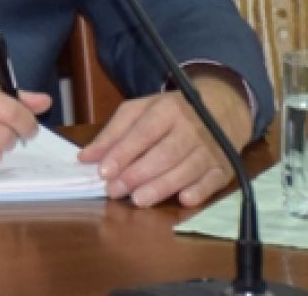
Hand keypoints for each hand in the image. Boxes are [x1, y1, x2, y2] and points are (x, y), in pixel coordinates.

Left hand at [77, 71, 250, 207]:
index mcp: (167, 110)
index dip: (123, 152)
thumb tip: (85, 157)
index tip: (104, 171)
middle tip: (114, 190)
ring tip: (138, 200)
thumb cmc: (171, 111)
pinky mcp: (223, 167)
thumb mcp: (140, 111)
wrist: (222, 108)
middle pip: (163, 154)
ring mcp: (210, 148)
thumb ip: (113, 132)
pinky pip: (212, 181)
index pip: (142, 133)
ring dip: (161, 187)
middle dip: (137, 174)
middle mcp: (191, 129)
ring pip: (185, 170)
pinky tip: (184, 200)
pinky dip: (199, 191)